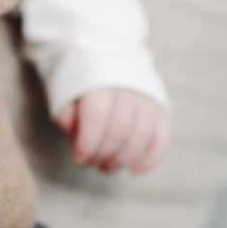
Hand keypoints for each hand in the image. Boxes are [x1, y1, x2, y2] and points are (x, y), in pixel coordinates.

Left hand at [53, 88, 170, 173]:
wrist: (105, 56)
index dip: (88, 144)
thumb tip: (80, 140)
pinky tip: (135, 170)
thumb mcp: (63, 95)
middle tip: (91, 163)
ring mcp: (147, 99)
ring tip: (106, 166)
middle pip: (120, 131)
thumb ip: (67, 117)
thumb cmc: (81, 84)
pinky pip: (163, 137)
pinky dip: (151, 158)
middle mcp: (128, 89)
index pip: (97, 118)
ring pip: (141, 137)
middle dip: (103, 154)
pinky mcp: (160, 109)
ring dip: (123, 159)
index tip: (79, 158)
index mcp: (100, 83)